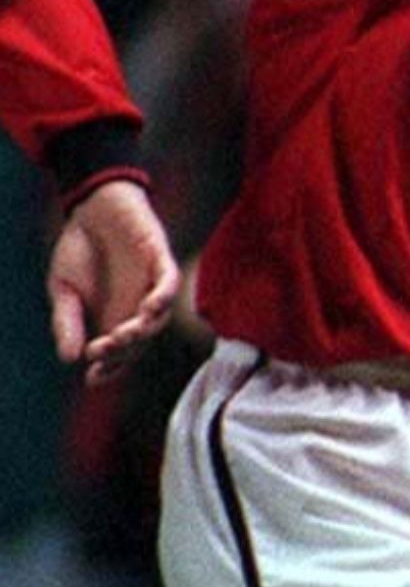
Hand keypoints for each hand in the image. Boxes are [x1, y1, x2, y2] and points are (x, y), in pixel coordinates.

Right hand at [48, 180, 177, 385]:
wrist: (89, 208)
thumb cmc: (80, 249)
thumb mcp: (63, 290)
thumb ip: (67, 321)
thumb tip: (68, 357)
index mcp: (115, 316)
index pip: (122, 352)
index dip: (112, 368)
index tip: (93, 379)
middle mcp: (137, 306)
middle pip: (141, 341)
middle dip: (122, 352)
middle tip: (99, 351)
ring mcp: (150, 284)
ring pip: (157, 318)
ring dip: (141, 330)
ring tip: (119, 336)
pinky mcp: (159, 259)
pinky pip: (169, 283)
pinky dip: (163, 296)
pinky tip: (149, 308)